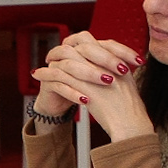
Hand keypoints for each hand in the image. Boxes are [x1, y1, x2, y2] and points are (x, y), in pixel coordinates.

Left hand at [30, 32, 149, 138]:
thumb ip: (117, 74)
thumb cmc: (130, 112)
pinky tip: (37, 75)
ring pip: (68, 56)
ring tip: (44, 62)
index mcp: (118, 61)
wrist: (130, 126)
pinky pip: (60, 75)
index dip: (80, 43)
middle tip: (53, 54)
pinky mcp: (85, 87)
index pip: (96, 42)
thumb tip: (108, 71)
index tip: (70, 48)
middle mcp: (106, 63)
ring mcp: (96, 73)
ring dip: (53, 57)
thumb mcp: (127, 86)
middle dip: (65, 46)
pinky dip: (46, 73)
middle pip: (81, 42)